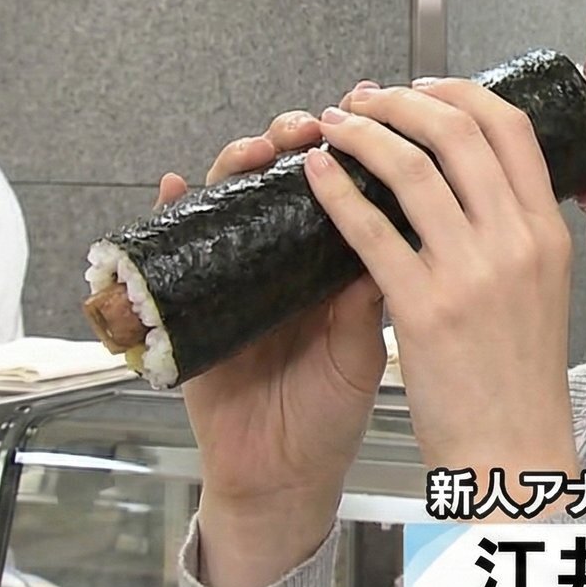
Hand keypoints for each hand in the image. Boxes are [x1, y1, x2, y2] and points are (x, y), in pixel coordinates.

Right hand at [169, 98, 388, 586]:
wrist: (285, 477)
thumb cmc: (328, 413)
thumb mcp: (363, 347)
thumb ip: (377, 291)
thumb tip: (414, 223)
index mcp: (330, 261)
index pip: (341, 182)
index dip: (357, 143)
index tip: (378, 109)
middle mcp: (282, 256)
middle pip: (282, 175)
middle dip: (294, 137)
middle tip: (313, 124)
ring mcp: (235, 273)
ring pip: (229, 198)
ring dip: (237, 162)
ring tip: (256, 150)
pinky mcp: (191, 304)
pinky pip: (172, 249)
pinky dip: (170, 212)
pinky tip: (176, 187)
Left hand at [307, 80, 581, 490]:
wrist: (512, 452)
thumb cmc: (518, 379)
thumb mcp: (541, 291)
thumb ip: (514, 235)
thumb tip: (476, 187)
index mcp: (546, 232)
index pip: (510, 129)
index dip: (460, 92)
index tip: (422, 87)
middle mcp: (516, 242)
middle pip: (459, 132)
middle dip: (403, 101)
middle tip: (366, 98)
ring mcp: (471, 274)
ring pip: (412, 169)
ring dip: (365, 134)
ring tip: (333, 126)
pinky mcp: (423, 309)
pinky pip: (371, 231)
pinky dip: (338, 192)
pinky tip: (317, 176)